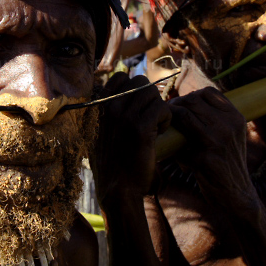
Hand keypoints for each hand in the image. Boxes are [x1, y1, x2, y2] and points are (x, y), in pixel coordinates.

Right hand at [92, 73, 170, 205]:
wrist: (117, 188)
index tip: (138, 106)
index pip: (121, 77)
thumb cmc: (112, 162)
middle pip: (141, 82)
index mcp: (99, 106)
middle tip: (150, 117)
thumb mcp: (100, 132)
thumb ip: (109, 111)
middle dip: (150, 98)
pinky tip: (159, 133)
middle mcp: (109, 107)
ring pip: (152, 93)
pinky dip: (166, 119)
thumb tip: (125, 91)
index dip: (135, 88)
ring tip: (155, 127)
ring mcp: (123, 116)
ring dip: (159, 108)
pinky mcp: (140, 128)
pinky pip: (162, 108)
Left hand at [168, 87, 257, 214]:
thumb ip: (216, 118)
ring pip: (184, 116)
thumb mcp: (232, 135)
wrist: (237, 194)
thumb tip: (186, 101)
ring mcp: (217, 142)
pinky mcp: (204, 159)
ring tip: (169, 129)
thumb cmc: (228, 162)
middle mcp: (228, 126)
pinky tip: (179, 159)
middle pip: (193, 101)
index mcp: (236, 118)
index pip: (208, 93)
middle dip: (176, 105)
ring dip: (172, 120)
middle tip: (169, 116)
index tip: (182, 105)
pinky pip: (179, 145)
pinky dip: (175, 150)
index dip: (191, 96)